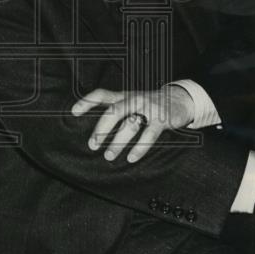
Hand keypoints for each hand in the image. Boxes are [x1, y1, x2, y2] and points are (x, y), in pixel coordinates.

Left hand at [71, 85, 194, 163]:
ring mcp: (149, 108)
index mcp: (124, 96)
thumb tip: (95, 126)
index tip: (73, 112)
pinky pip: (148, 135)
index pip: (102, 94)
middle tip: (92, 145)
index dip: (87, 102)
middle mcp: (134, 100)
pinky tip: (130, 158)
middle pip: (113, 112)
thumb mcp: (132, 101)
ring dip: (117, 143)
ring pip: (129, 126)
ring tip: (108, 157)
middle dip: (101, 129)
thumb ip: (116, 108)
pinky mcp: (162, 119)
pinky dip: (139, 148)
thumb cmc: (150, 104)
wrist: (181, 99)